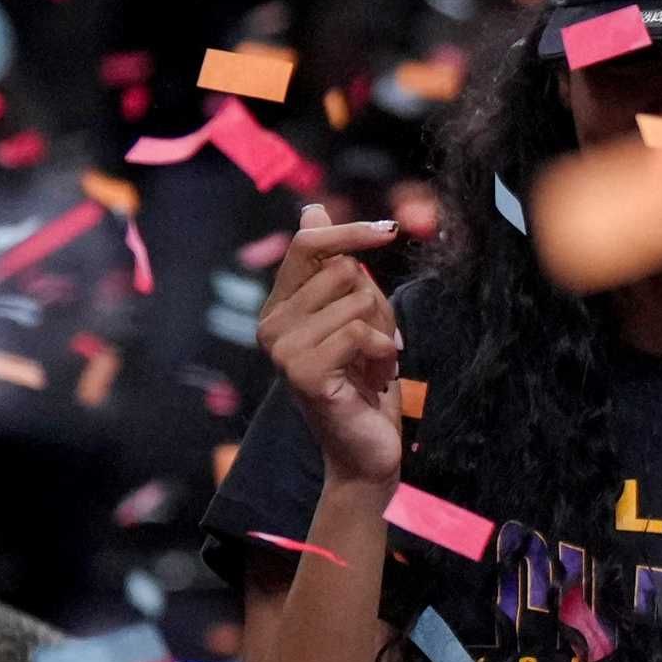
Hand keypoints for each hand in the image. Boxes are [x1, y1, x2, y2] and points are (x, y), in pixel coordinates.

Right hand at [260, 205, 406, 488]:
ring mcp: (281, 349)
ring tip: (372, 365)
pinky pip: (359, 332)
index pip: (308, 242)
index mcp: (281, 306)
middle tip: (373, 344)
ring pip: (356, 298)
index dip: (350, 230)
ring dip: (382, 333)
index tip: (390, 230)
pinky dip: (382, 352)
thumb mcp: (359, 316)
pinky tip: (375, 378)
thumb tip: (311, 209)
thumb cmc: (366, 382)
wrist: (366, 452)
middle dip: (376, 303)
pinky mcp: (301, 372)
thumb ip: (338, 267)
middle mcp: (271, 324)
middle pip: (342, 268)